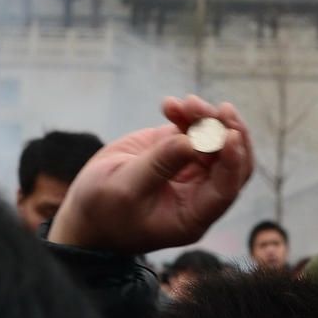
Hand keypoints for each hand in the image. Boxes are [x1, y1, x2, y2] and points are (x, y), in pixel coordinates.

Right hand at [48, 95, 253, 253]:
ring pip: (215, 139)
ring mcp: (189, 169)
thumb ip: (158, 165)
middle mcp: (198, 193)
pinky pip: (192, 128)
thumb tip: (190, 141)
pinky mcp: (175, 149)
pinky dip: (186, 114)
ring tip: (186, 103)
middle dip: (229, 133)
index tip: (230, 135)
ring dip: (206, 118)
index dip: (232, 162)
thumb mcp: (125, 189)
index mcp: (193, 215)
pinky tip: (168, 105)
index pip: (226, 188)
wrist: (84, 210)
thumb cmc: (103, 211)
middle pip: (232, 161)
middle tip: (221, 111)